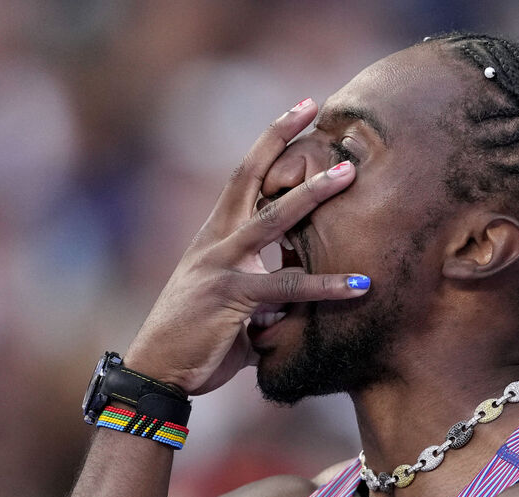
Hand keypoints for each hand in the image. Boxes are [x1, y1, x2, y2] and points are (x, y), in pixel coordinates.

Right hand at [123, 98, 369, 394]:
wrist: (158, 369)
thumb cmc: (196, 336)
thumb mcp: (233, 304)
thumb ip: (266, 295)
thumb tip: (297, 305)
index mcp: (215, 235)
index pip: (242, 178)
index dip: (267, 144)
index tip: (296, 113)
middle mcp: (216, 239)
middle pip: (248, 175)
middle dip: (280, 138)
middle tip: (313, 106)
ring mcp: (222, 264)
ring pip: (272, 218)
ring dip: (311, 194)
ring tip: (348, 174)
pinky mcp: (232, 295)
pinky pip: (287, 286)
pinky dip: (326, 286)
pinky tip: (360, 285)